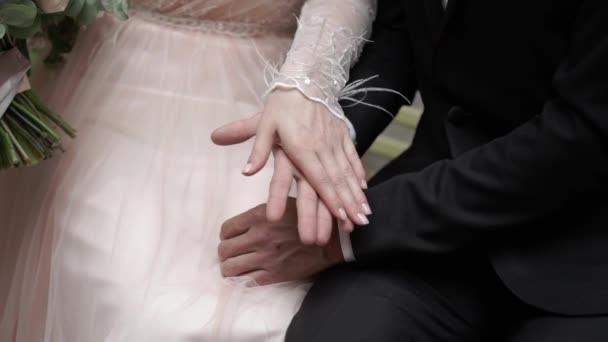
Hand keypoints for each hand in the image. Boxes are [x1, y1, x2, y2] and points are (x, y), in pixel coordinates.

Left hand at [211, 111, 355, 243]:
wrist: (304, 79)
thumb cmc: (281, 104)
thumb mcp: (264, 124)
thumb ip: (257, 149)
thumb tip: (246, 172)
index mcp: (302, 146)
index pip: (319, 176)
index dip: (331, 197)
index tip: (341, 215)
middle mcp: (322, 147)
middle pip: (337, 179)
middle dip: (349, 203)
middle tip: (359, 223)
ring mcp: (335, 141)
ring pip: (347, 171)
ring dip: (356, 194)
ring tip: (365, 213)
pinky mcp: (342, 136)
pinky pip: (352, 157)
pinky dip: (358, 173)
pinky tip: (364, 188)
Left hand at [218, 200, 343, 284]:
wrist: (332, 239)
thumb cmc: (310, 217)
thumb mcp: (284, 203)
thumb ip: (262, 213)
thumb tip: (244, 224)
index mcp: (260, 216)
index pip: (226, 229)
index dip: (226, 235)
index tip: (232, 238)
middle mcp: (259, 236)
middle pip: (224, 250)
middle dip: (225, 253)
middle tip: (232, 254)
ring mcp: (266, 257)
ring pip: (230, 268)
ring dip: (230, 268)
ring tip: (237, 266)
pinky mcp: (275, 274)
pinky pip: (247, 282)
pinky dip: (243, 280)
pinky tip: (248, 276)